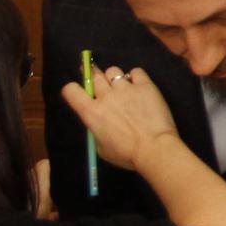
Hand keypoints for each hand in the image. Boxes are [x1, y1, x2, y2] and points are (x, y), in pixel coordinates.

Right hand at [59, 67, 184, 170]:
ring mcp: (126, 88)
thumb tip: (99, 123)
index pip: (70, 90)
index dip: (73, 90)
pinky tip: (140, 86)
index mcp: (91, 112)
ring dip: (115, 78)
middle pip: (94, 76)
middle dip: (95, 79)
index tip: (80, 94)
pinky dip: (136, 77)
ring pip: (113, 71)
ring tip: (123, 88)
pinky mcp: (145, 85)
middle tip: (102, 86)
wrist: (155, 148)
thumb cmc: (127, 154)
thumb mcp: (101, 148)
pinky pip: (136, 71)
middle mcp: (106, 96)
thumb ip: (97, 130)